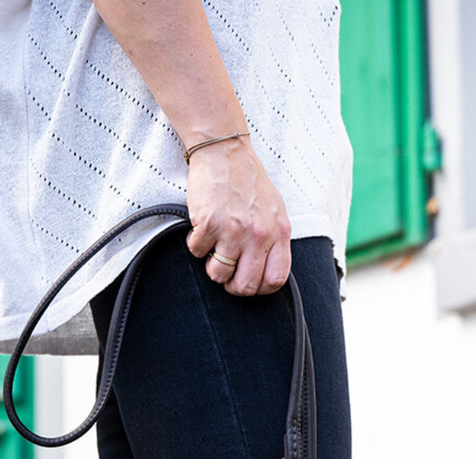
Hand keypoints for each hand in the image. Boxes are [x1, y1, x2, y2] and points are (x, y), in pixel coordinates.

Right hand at [184, 136, 291, 295]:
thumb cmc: (249, 181)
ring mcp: (233, 231)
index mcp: (279, 233)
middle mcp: (259, 235)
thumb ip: (274, 239)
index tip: (249, 281)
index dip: (260, 288)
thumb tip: (267, 268)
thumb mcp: (275, 211)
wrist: (225, 152)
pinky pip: (197, 252)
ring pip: (218, 274)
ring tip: (214, 247)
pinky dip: (196, 243)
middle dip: (233, 285)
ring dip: (212, 266)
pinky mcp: (209, 224)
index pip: (275, 280)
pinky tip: (203, 227)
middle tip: (227, 273)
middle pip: (245, 286)